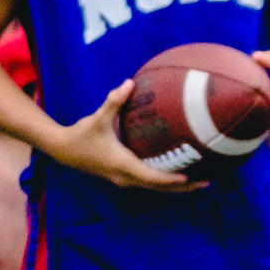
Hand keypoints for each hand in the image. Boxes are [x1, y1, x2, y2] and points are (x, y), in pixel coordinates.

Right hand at [52, 81, 202, 194]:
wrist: (62, 149)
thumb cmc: (82, 133)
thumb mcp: (98, 117)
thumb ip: (114, 101)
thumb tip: (129, 82)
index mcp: (122, 164)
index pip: (150, 177)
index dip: (169, 179)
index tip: (189, 178)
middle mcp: (124, 176)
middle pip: (158, 187)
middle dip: (182, 187)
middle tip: (207, 182)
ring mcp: (123, 179)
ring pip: (154, 187)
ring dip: (176, 187)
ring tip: (200, 180)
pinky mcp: (122, 177)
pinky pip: (148, 182)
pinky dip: (164, 181)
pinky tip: (180, 173)